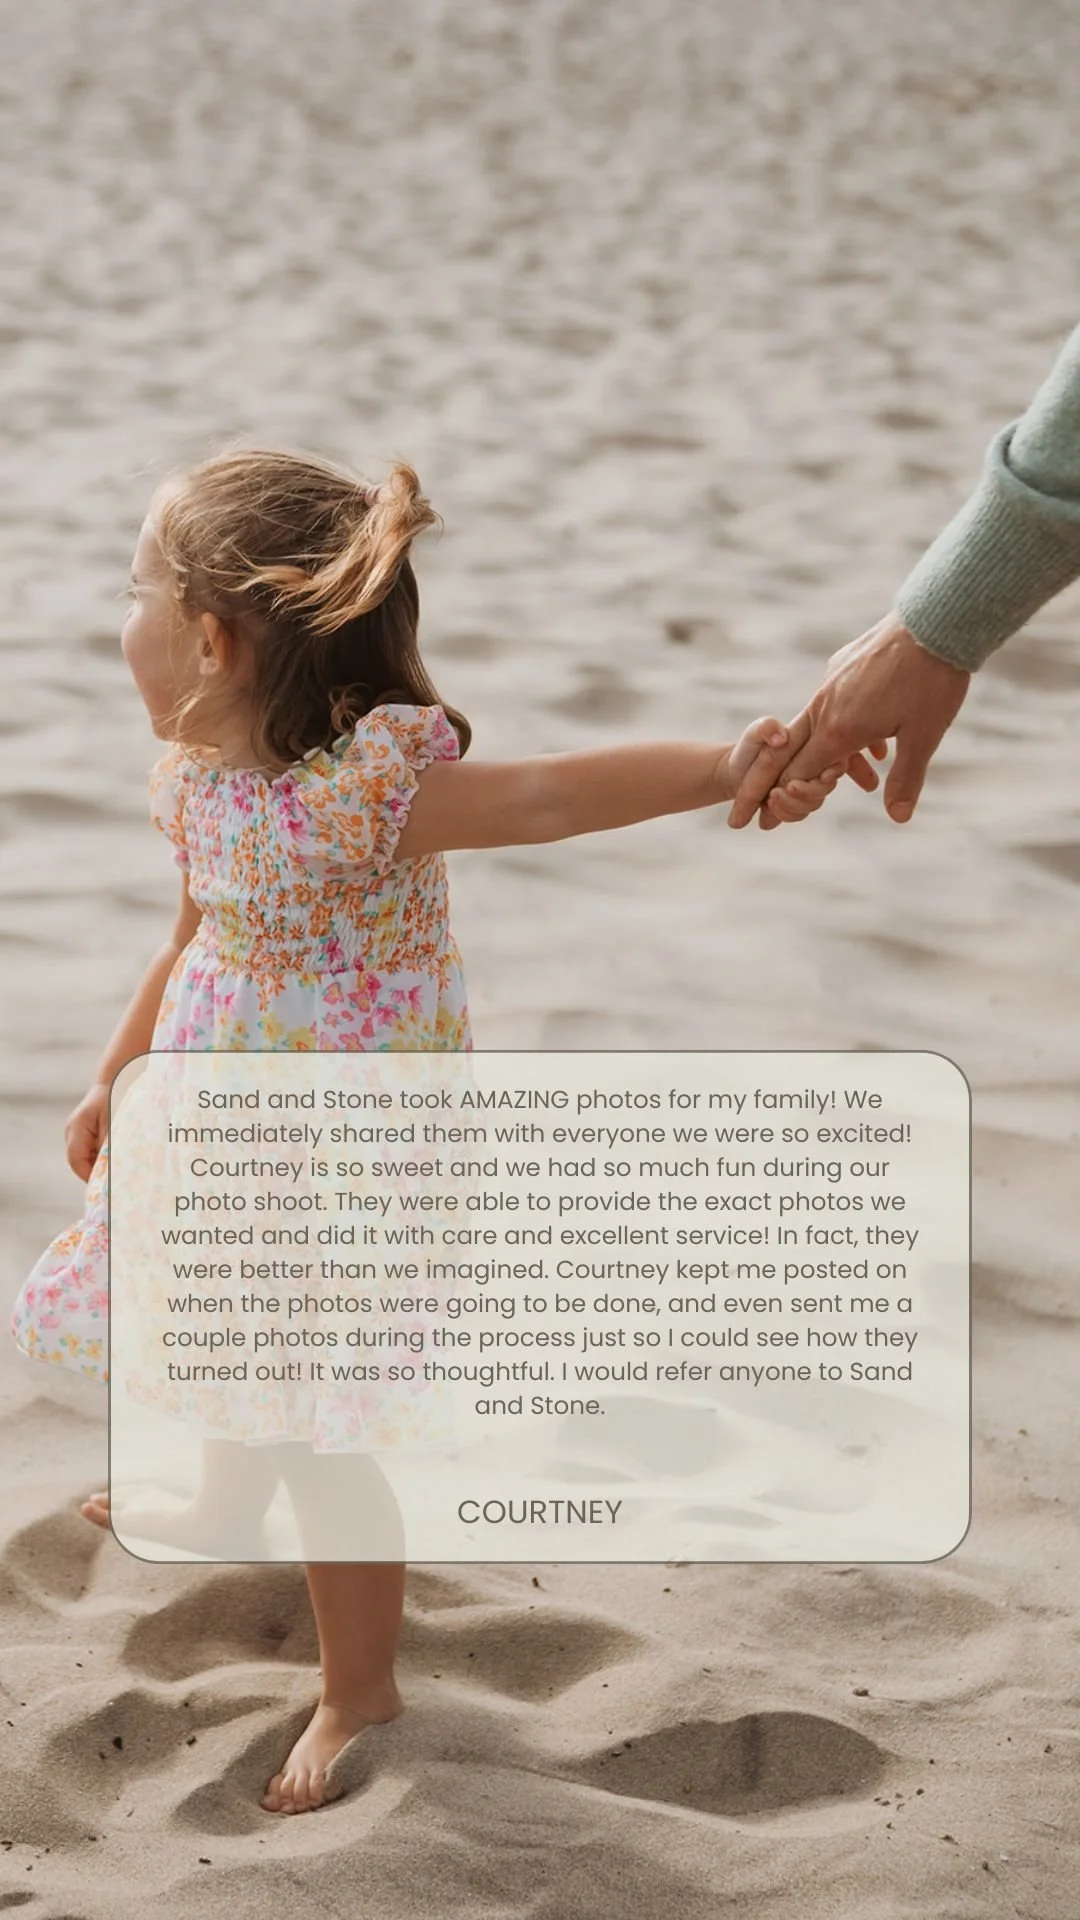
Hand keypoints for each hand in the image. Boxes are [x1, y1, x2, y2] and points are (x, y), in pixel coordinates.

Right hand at [65, 1082, 109, 1181]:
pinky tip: (119, 1157)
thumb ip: (111, 1144)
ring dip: (101, 1165)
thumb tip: (111, 1168)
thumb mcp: (115, 1121)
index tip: (106, 1185)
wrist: (116, 1078)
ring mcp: (77, 1133)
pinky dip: (103, 1157)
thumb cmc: (116, 1096)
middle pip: (80, 1162)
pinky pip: (92, 1152)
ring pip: (86, 1158)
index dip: (89, 1175)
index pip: (76, 1159)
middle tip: (117, 1181)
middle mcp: (72, 1131)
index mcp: (76, 1127)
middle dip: (97, 1172)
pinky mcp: (85, 1134)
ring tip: (121, 1168)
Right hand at [726, 612, 971, 829]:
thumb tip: (898, 818)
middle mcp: (825, 705)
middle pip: (795, 750)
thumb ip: (905, 779)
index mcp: (838, 730)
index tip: (772, 819)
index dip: (786, 799)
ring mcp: (831, 681)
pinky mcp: (842, 663)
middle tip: (785, 798)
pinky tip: (880, 732)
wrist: (934, 620)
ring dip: (835, 752)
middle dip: (793, 778)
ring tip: (872, 768)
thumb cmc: (931, 682)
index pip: (798, 773)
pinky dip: (846, 724)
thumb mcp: (923, 737)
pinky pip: (833, 702)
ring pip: (818, 725)